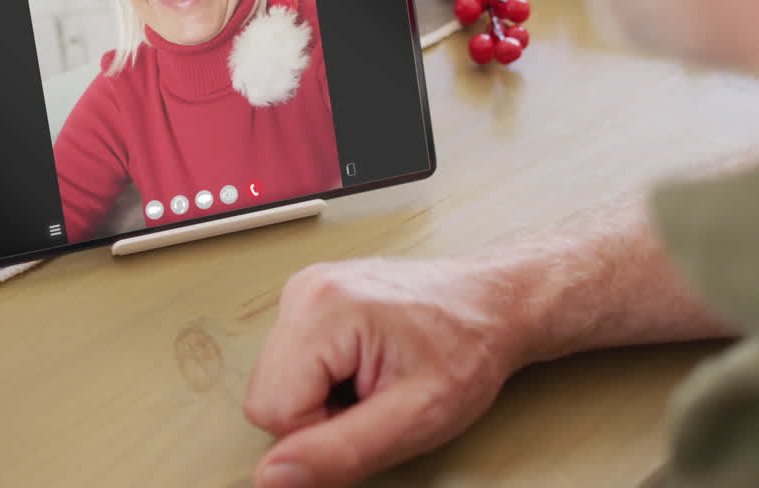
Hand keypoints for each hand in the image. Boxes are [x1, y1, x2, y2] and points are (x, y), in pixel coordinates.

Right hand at [244, 258, 529, 487]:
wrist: (492, 305)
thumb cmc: (468, 348)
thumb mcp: (416, 418)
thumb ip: (339, 453)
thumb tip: (272, 477)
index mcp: (324, 308)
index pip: (271, 411)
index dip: (322, 434)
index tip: (372, 414)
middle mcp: (305, 290)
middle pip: (267, 395)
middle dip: (319, 415)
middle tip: (376, 398)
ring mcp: (305, 289)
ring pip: (276, 382)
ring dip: (322, 397)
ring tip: (374, 379)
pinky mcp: (310, 299)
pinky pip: (291, 363)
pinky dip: (325, 378)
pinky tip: (365, 366)